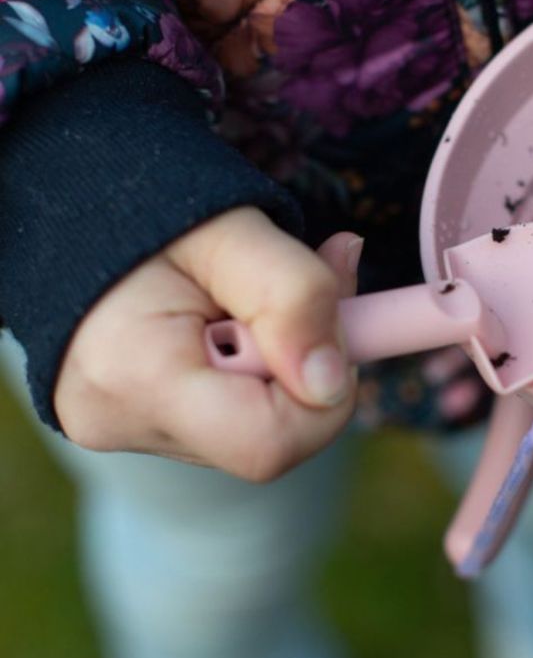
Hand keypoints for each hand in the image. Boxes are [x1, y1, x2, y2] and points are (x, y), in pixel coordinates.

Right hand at [55, 207, 361, 480]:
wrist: (74, 214)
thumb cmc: (151, 214)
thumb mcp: (233, 231)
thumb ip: (295, 295)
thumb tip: (331, 383)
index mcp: (135, 375)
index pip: (269, 443)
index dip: (325, 393)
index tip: (331, 323)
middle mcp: (122, 422)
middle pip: (269, 438)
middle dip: (302, 366)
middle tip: (288, 292)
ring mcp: (126, 432)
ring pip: (254, 428)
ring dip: (278, 366)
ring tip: (240, 300)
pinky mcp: (137, 428)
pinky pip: (228, 419)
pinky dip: (250, 374)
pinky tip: (223, 325)